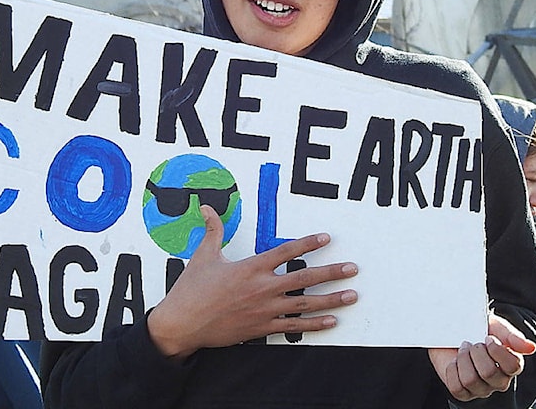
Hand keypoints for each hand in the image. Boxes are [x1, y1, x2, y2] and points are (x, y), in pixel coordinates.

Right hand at [147, 205, 357, 360]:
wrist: (183, 323)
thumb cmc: (192, 289)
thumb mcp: (203, 256)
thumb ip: (213, 230)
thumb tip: (207, 207)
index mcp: (250, 267)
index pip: (286, 252)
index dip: (308, 244)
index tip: (327, 238)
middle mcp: (262, 288)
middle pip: (305, 278)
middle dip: (332, 272)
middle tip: (352, 269)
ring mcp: (264, 310)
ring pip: (305, 304)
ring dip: (331, 299)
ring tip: (352, 295)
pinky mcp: (262, 328)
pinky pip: (294, 327)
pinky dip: (314, 325)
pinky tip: (332, 322)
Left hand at [428, 313, 535, 401]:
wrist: (454, 330)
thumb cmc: (479, 330)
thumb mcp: (497, 327)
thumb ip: (513, 337)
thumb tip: (531, 347)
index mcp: (512, 366)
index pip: (512, 366)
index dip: (497, 350)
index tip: (488, 337)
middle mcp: (499, 381)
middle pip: (488, 373)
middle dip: (476, 352)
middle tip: (472, 343)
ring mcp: (481, 389)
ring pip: (470, 380)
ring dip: (462, 360)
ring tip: (462, 350)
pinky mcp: (463, 393)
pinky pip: (456, 387)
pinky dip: (452, 371)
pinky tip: (454, 362)